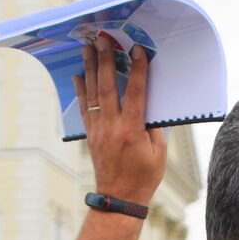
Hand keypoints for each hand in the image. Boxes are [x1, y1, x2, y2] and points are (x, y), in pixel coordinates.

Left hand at [74, 36, 166, 203]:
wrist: (119, 198)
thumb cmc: (144, 177)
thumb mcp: (159, 153)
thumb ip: (154, 127)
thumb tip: (149, 104)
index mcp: (132, 131)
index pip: (137, 94)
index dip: (138, 70)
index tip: (137, 51)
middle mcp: (112, 128)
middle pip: (109, 88)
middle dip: (106, 61)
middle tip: (103, 41)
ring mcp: (98, 131)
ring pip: (93, 94)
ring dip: (91, 70)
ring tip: (87, 49)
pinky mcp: (91, 135)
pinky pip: (84, 108)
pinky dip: (81, 90)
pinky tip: (79, 75)